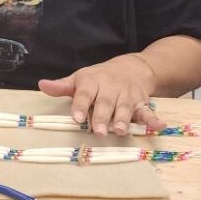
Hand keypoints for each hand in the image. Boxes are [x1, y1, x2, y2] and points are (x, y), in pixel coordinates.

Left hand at [38, 54, 165, 136]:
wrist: (131, 67)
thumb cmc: (98, 78)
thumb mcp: (79, 79)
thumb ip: (62, 86)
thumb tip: (42, 85)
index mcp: (92, 82)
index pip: (84, 94)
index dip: (80, 106)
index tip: (76, 118)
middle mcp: (110, 88)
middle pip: (105, 103)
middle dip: (102, 117)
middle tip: (99, 132)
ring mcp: (127, 95)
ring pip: (125, 108)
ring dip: (123, 119)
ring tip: (120, 131)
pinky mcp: (141, 102)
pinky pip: (148, 110)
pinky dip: (153, 118)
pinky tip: (158, 126)